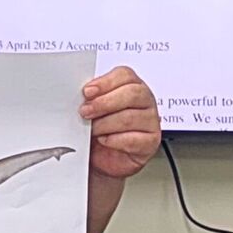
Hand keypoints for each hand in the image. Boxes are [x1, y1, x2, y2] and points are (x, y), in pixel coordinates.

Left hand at [79, 66, 159, 180]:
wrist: (102, 157)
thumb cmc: (100, 129)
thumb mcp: (93, 109)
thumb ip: (91, 98)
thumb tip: (81, 95)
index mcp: (132, 86)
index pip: (125, 75)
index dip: (105, 83)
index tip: (87, 92)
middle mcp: (144, 101)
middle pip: (132, 93)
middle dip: (104, 103)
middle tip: (86, 112)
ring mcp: (150, 121)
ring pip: (130, 117)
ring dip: (105, 124)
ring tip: (92, 130)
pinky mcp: (150, 142)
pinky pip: (133, 139)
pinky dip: (114, 140)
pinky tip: (104, 140)